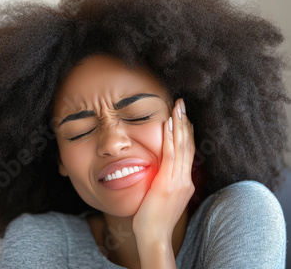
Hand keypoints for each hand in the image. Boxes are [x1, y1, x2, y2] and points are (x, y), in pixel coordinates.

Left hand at [132, 98, 194, 241]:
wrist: (154, 236)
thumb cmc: (152, 219)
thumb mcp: (161, 197)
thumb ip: (163, 182)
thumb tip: (157, 172)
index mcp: (184, 182)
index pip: (187, 152)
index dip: (186, 132)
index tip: (183, 116)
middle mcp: (184, 180)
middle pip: (188, 145)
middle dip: (185, 123)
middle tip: (182, 104)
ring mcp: (178, 181)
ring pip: (182, 147)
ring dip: (180, 124)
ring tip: (178, 107)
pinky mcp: (167, 183)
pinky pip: (171, 156)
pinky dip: (171, 138)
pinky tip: (169, 124)